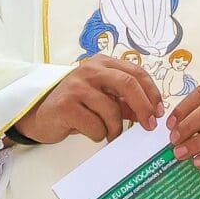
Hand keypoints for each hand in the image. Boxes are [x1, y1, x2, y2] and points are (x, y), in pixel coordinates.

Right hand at [13, 56, 162, 144]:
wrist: (40, 115)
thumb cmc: (77, 106)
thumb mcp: (103, 99)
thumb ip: (124, 101)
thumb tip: (152, 111)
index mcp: (102, 63)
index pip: (136, 72)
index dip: (152, 93)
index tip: (159, 111)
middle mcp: (90, 69)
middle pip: (128, 84)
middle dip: (144, 107)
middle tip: (149, 126)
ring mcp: (77, 85)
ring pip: (112, 111)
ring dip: (116, 129)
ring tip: (110, 135)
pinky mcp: (66, 105)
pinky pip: (95, 126)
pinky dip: (99, 135)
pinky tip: (90, 133)